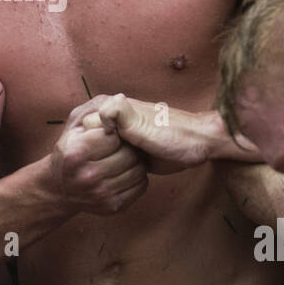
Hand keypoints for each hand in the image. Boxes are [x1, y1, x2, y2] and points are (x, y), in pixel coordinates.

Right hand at [50, 98, 148, 213]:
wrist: (60, 188)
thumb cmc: (70, 150)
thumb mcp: (74, 126)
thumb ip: (94, 111)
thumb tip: (119, 100)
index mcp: (75, 153)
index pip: (113, 135)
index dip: (115, 131)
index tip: (110, 133)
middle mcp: (87, 176)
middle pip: (129, 154)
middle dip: (128, 146)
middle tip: (122, 145)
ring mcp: (101, 195)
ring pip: (138, 170)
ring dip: (135, 161)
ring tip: (125, 157)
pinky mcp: (113, 207)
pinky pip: (140, 186)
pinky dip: (137, 177)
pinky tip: (126, 172)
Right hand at [80, 94, 225, 173]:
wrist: (198, 144)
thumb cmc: (174, 132)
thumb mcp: (142, 123)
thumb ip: (119, 113)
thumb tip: (101, 110)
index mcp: (111, 109)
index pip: (85, 129)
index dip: (93, 143)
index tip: (109, 149)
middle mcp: (113, 122)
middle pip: (92, 144)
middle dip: (103, 156)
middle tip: (124, 158)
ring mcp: (121, 138)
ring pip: (103, 157)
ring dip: (112, 166)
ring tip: (129, 165)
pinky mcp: (130, 153)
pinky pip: (115, 166)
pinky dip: (119, 173)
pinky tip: (129, 175)